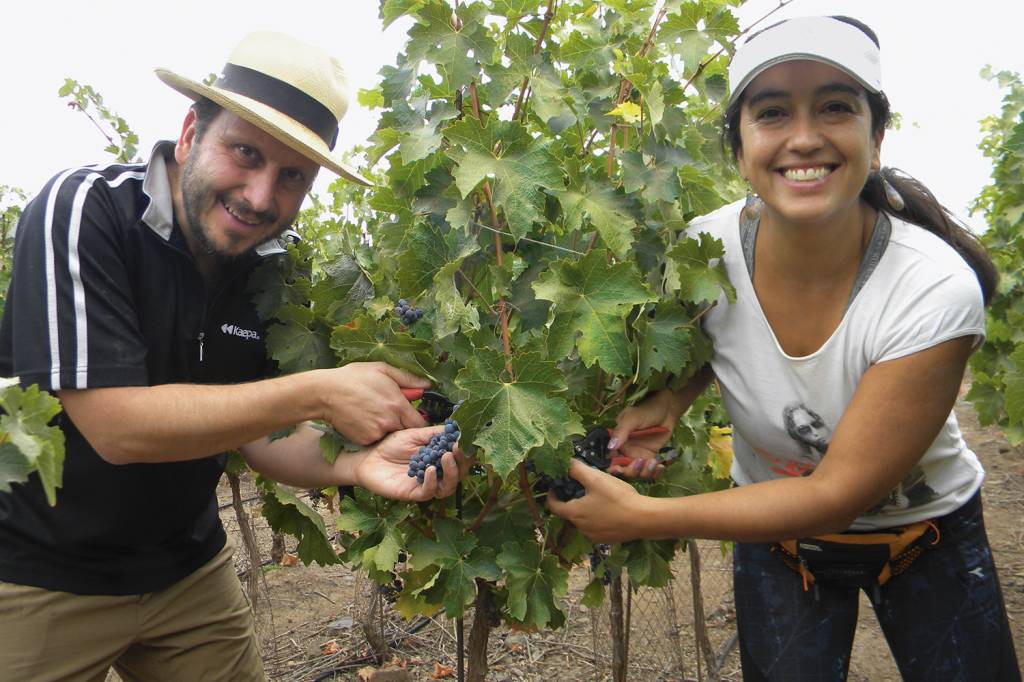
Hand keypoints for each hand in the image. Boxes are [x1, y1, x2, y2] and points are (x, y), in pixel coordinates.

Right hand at [317, 362, 430, 444]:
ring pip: (390, 435)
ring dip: (387, 428)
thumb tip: (427, 385)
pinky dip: (373, 432)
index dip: (418, 420)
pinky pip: (375, 439)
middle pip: (406, 431)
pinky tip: (364, 420)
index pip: (420, 423)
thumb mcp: (382, 370)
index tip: (413, 415)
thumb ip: (408, 379)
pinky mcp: (364, 440)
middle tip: (390, 411)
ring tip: (374, 413)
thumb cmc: (354, 377)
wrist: (325, 392)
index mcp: (397, 405)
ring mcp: (376, 433)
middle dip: (402, 423)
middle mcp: (389, 422)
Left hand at [353, 425, 467, 501]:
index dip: (466, 451)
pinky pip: (429, 492)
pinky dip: (432, 482)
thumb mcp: (415, 434)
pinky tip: (429, 469)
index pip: (460, 458)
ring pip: (448, 487)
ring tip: (446, 457)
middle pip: (459, 474)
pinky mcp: (413, 493)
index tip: (464, 440)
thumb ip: (434, 433)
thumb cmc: (390, 445)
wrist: (368, 457)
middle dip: (462, 462)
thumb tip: (456, 429)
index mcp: (439, 458)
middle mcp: (436, 473)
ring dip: (451, 472)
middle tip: (457, 449)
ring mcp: (426, 484)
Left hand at [546, 460, 647, 543]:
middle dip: (572, 501)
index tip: (556, 486)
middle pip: (569, 513)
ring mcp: (594, 536)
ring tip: (597, 498)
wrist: (644, 519)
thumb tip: (566, 463)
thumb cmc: (617, 497)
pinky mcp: (607, 541)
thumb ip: (578, 470)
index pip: (554, 506)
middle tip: (581, 488)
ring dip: (585, 510)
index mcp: (574, 513)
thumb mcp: (596, 479)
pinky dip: (597, 519)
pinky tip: (609, 510)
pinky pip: (596, 528)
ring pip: (583, 521)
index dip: (552, 495)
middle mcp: (580, 528)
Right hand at [606, 389, 678, 478]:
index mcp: (617, 441)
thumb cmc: (647, 410)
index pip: (610, 458)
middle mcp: (626, 451)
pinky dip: (655, 473)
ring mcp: (639, 456)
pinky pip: (651, 472)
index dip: (612, 467)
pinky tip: (660, 466)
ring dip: (645, 472)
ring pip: (637, 473)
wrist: (668, 410)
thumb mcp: (632, 418)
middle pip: (624, 470)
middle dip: (631, 471)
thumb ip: (621, 432)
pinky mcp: (651, 459)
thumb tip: (610, 447)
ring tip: (654, 462)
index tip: (618, 469)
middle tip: (640, 462)